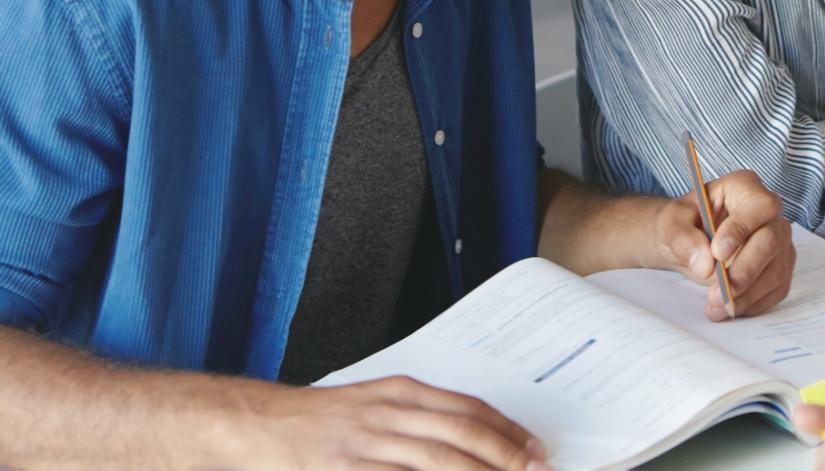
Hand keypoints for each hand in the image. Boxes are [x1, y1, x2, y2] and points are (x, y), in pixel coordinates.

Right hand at [221, 375, 548, 469]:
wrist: (259, 424)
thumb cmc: (321, 419)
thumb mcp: (374, 404)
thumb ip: (419, 418)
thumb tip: (473, 438)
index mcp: (400, 391)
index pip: (468, 408)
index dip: (507, 429)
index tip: (534, 448)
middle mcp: (388, 413)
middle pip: (461, 435)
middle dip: (505, 456)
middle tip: (535, 470)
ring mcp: (366, 445)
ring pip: (438, 462)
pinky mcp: (346, 470)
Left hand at [652, 168, 795, 320]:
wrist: (687, 242)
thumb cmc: (683, 224)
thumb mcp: (671, 224)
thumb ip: (684, 239)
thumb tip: (705, 264)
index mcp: (744, 188)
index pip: (759, 205)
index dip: (742, 229)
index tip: (717, 253)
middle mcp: (768, 213)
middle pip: (771, 240)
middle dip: (745, 271)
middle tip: (718, 293)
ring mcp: (778, 240)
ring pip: (776, 269)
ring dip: (746, 294)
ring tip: (715, 307)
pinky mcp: (779, 266)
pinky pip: (775, 289)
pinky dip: (753, 303)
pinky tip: (729, 308)